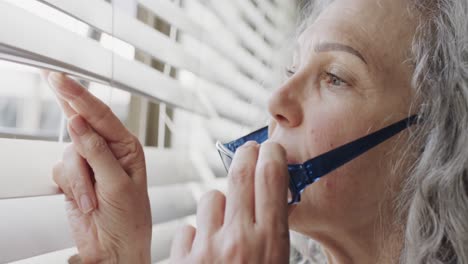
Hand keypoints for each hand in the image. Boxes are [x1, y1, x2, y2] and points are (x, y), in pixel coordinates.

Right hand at [47, 72, 151, 263]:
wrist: (115, 247)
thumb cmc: (129, 218)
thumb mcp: (118, 183)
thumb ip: (97, 152)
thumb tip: (78, 123)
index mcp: (127, 146)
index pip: (102, 115)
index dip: (81, 96)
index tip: (61, 80)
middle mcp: (108, 150)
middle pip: (83, 119)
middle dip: (69, 101)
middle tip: (53, 77)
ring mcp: (89, 163)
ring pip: (68, 151)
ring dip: (77, 178)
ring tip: (91, 198)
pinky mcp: (74, 177)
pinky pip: (60, 170)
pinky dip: (70, 186)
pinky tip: (84, 201)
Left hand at [170, 141, 290, 263]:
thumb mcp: (279, 261)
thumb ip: (276, 234)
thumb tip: (277, 206)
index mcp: (269, 243)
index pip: (270, 177)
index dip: (272, 154)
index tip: (272, 149)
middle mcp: (237, 240)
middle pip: (240, 174)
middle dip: (246, 155)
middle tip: (249, 151)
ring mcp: (206, 248)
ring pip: (211, 198)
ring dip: (219, 201)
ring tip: (225, 221)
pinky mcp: (181, 260)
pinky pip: (187, 230)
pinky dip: (196, 234)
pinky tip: (202, 250)